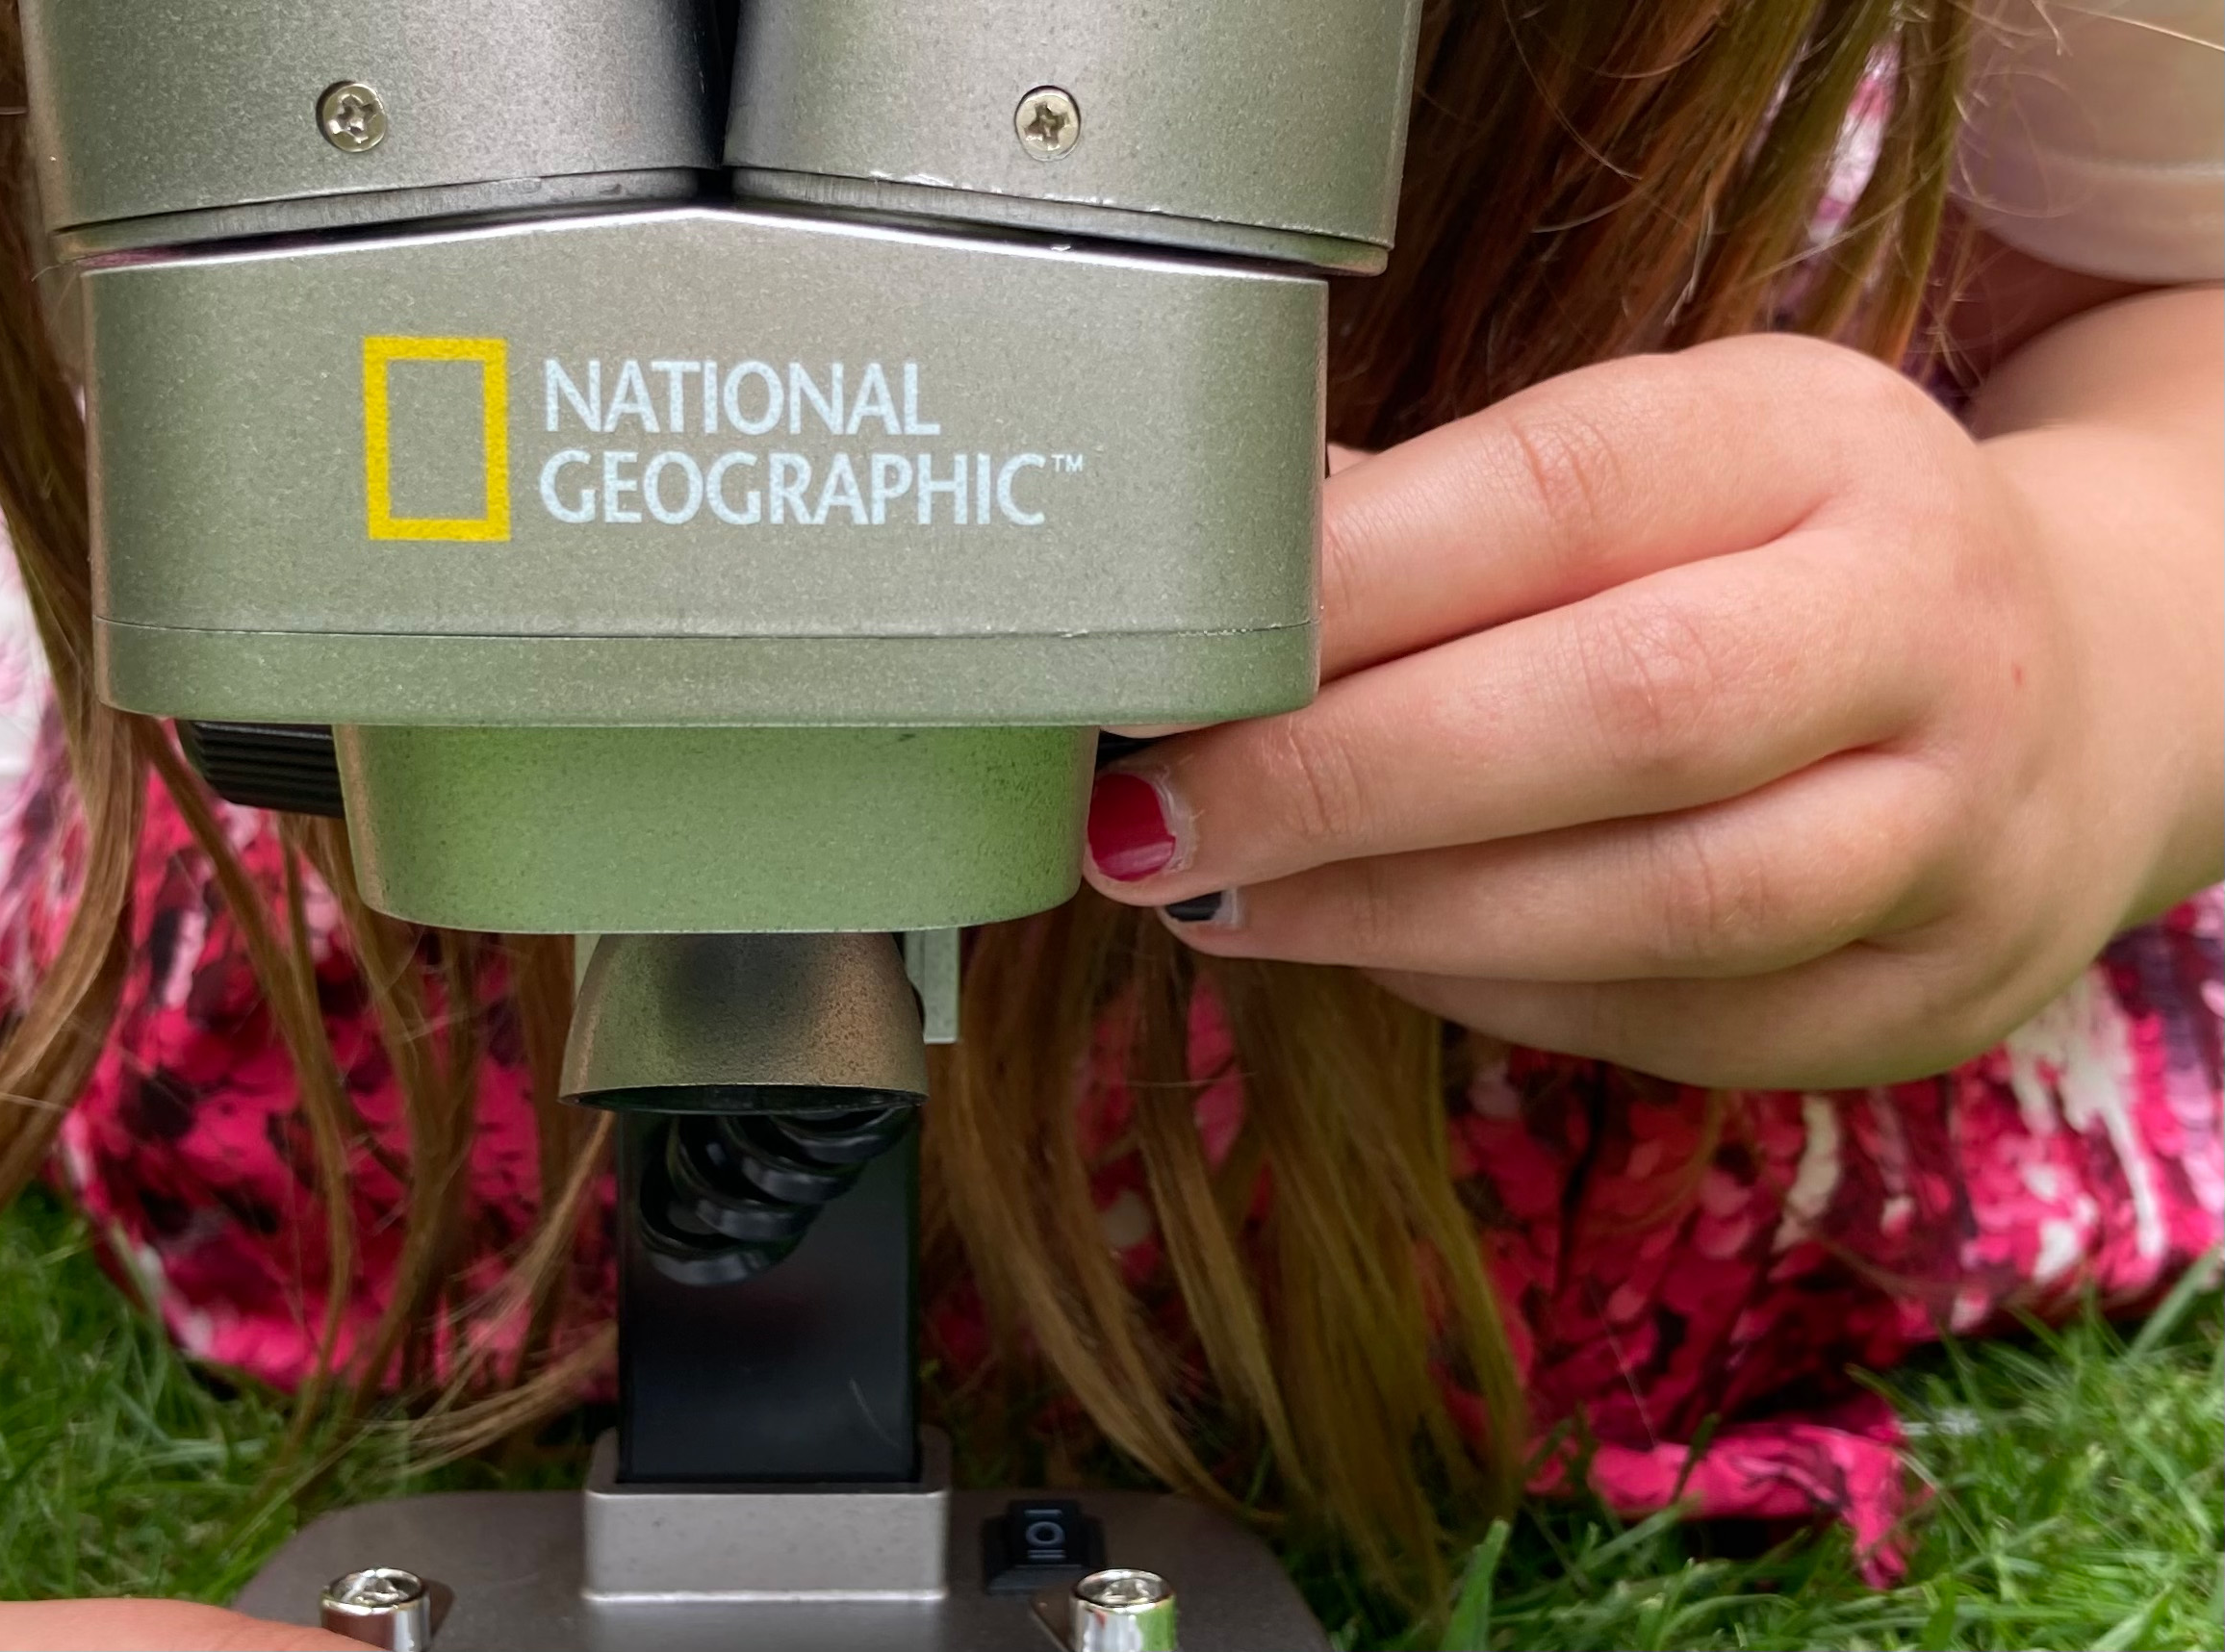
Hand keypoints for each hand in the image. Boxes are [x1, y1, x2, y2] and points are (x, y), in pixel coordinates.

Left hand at [1084, 333, 2200, 1088]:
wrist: (2068, 688)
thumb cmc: (1768, 558)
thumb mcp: (1654, 462)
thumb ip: (1445, 514)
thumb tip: (1185, 584)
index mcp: (1820, 438)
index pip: (1562, 492)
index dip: (1343, 586)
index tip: (1166, 652)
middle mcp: (1923, 624)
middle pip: (1627, 710)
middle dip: (1343, 778)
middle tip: (1144, 823)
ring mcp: (1954, 826)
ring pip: (1663, 899)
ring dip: (1394, 914)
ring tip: (1211, 902)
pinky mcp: (1930, 995)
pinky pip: (1676, 1020)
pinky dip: (1489, 992)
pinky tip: (1363, 949)